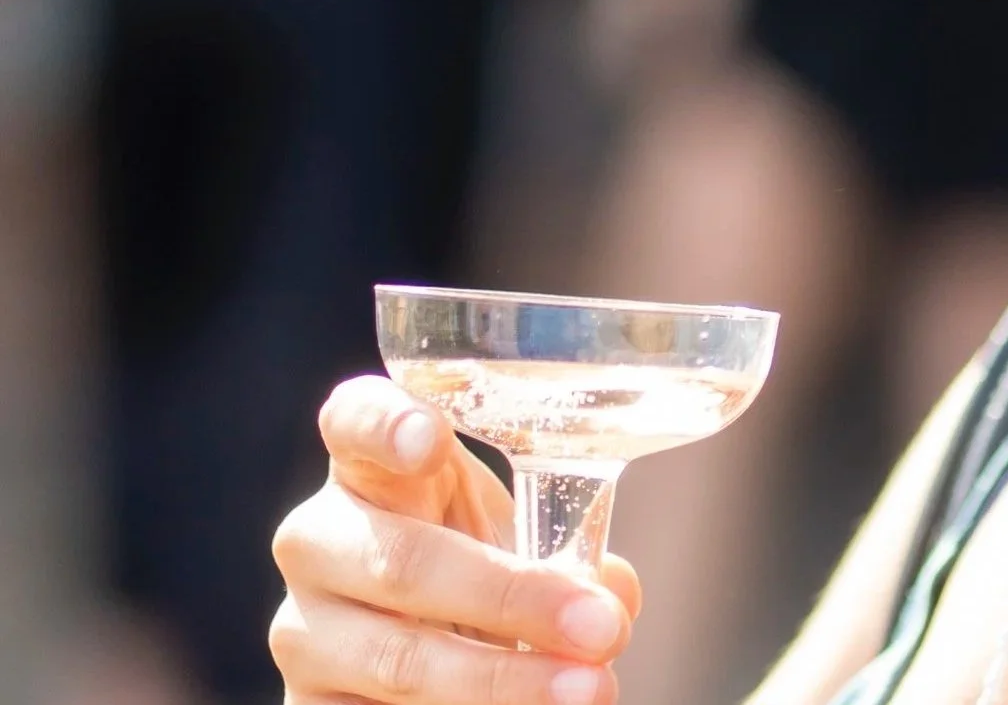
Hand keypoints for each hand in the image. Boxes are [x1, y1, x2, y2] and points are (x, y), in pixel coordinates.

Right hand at [271, 377, 641, 704]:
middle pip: (402, 563)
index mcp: (368, 470)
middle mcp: (318, 541)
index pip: (352, 422)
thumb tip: (613, 595)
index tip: (431, 440)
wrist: (415, 649)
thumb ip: (565, 549)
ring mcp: (301, 630)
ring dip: (505, 681)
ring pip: (400, 661)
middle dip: (512, 598)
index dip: (385, 427)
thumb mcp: (515, 534)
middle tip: (601, 627)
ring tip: (592, 688)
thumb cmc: (474, 563)